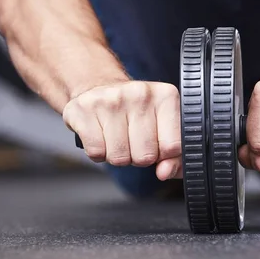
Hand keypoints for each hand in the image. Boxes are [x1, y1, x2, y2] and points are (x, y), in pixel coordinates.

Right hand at [64, 81, 181, 180]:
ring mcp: (110, 99)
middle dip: (138, 157)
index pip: (172, 147)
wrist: (99, 86)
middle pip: (145, 155)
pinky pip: (96, 153)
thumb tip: (164, 172)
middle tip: (133, 140)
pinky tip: (101, 136)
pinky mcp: (83, 109)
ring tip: (117, 137)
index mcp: (166, 96)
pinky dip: (98, 153)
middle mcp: (139, 93)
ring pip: (119, 157)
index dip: (163, 155)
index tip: (156, 144)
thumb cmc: (135, 112)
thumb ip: (176, 158)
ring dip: (118, 156)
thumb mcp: (165, 129)